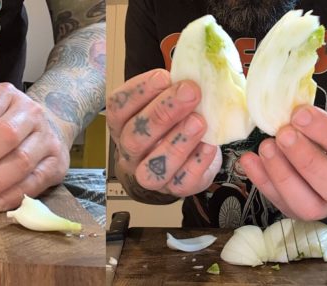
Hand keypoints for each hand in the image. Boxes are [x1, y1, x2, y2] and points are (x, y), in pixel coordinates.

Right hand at [106, 69, 221, 196]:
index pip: (118, 107)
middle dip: (163, 112)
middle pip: (135, 136)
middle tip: (190, 91)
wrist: (177, 163)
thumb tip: (196, 66)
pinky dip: (197, 162)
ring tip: (199, 120)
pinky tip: (209, 145)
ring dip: (177, 141)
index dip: (138, 92)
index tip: (164, 76)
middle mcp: (129, 151)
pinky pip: (182, 181)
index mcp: (122, 124)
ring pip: (154, 165)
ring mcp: (149, 174)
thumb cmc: (171, 123)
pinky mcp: (175, 189)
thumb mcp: (167, 101)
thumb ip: (174, 87)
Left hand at [239, 105, 326, 220]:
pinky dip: (261, 180)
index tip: (299, 113)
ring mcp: (324, 208)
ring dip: (282, 173)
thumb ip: (312, 123)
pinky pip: (278, 202)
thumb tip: (285, 110)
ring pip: (307, 204)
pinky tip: (249, 159)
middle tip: (284, 134)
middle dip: (306, 159)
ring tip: (266, 146)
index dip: (326, 131)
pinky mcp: (296, 213)